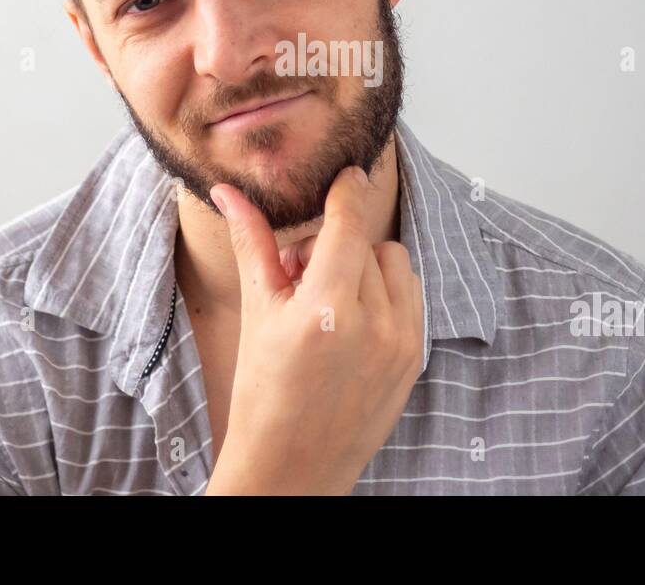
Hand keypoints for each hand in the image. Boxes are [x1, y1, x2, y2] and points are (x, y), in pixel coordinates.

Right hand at [203, 166, 423, 494]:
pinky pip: (410, 296)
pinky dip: (384, 294)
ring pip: (394, 264)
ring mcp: (401, 344)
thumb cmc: (263, 394)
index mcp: (326, 310)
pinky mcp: (415, 359)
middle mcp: (372, 325)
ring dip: (364, 267)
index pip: (350, 221)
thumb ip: (252, 244)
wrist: (291, 468)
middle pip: (364, 242)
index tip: (346, 176)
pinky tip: (351, 321)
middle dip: (333, 246)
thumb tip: (230, 192)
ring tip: (328, 300)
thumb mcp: (257, 313)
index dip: (348, 190)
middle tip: (299, 275)